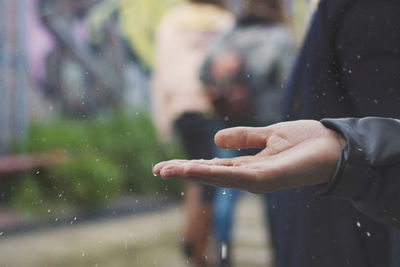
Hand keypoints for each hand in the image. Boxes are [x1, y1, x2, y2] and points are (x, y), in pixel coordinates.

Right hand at [153, 120, 346, 193]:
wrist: (335, 146)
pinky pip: (233, 175)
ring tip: (167, 170)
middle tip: (157, 170)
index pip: (213, 166)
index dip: (190, 165)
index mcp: (248, 164)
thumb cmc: (306, 141)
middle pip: (210, 174)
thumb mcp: (269, 134)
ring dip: (191, 173)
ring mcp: (256, 180)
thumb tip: (216, 138)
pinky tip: (193, 169)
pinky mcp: (265, 179)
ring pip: (217, 177)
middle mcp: (248, 175)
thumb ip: (244, 137)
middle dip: (183, 172)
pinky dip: (212, 173)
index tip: (166, 166)